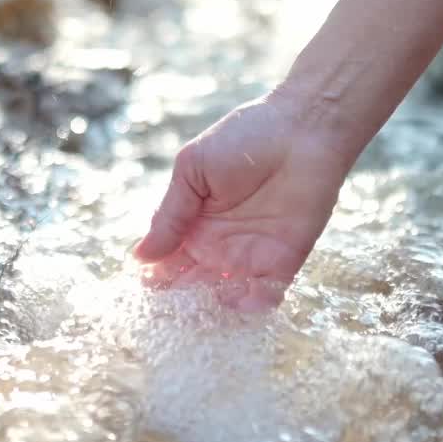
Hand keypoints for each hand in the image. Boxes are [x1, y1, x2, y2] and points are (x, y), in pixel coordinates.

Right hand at [132, 89, 353, 310]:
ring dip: (211, 309)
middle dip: (179, 303)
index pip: (167, 262)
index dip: (154, 278)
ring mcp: (250, 256)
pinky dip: (252, 306)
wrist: (302, 128)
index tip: (141, 289)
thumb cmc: (244, 138)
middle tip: (167, 313)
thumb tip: (140, 256)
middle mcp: (218, 246)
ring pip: (225, 298)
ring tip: (200, 309)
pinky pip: (266, 296)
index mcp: (192, 224)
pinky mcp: (284, 261)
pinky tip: (237, 301)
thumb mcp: (193, 170)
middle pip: (192, 287)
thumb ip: (169, 214)